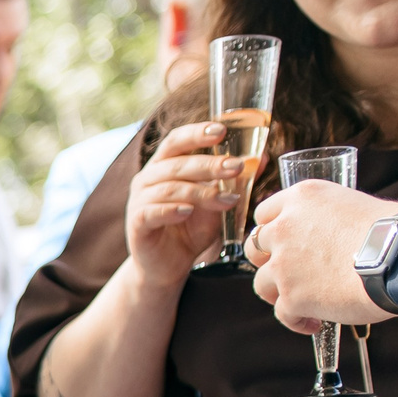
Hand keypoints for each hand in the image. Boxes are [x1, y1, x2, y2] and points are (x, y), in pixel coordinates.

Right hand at [122, 120, 247, 289]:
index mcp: (164, 166)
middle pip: (177, 163)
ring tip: (227, 201)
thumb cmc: (191, 229)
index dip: (196, 133)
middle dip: (209, 164)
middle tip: (236, 167)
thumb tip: (261, 158)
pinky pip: (152, 212)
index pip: (176, 141)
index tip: (222, 130)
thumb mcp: (217, 202)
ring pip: (169, 188)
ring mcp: (139, 201)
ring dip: (201, 192)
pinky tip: (188, 212)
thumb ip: (234, 181)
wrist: (169, 266)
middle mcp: (147, 179)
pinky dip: (171, 210)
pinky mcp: (136, 224)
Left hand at [249, 182, 397, 331]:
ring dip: (277, 293)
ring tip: (299, 300)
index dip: (271, 228)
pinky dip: (296, 320)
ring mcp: (284, 264)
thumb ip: (329, 217)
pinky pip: (283, 313)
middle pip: (254, 247)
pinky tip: (313, 322)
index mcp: (302, 199)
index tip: (279, 240)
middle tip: (284, 270)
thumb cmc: (392, 230)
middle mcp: (285, 228)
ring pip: (261, 283)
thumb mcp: (355, 204)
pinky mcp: (291, 296)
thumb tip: (330, 233)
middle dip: (265, 260)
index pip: (266, 212)